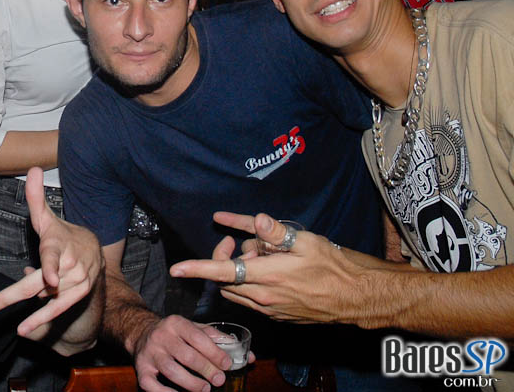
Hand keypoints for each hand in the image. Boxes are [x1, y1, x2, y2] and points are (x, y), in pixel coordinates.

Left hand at [0, 167, 101, 338]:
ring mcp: (77, 281)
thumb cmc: (61, 234)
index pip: (52, 255)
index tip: (49, 278)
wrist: (94, 252)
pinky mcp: (80, 294)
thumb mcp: (46, 218)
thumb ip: (36, 198)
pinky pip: (59, 309)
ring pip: (48, 298)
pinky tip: (25, 329)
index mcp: (57, 244)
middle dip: (13, 295)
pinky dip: (43, 319)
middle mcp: (69, 264)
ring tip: (16, 318)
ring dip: (33, 306)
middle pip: (40, 284)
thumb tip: (33, 168)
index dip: (51, 266)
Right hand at [133, 314, 244, 391]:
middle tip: (220, 380)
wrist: (141, 332)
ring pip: (171, 370)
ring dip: (191, 383)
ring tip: (205, 389)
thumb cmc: (175, 334)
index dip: (214, 352)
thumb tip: (249, 357)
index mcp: (176, 323)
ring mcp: (150, 353)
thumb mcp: (194, 329)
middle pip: (186, 355)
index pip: (198, 337)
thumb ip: (219, 341)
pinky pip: (153, 385)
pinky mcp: (141, 368)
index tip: (228, 364)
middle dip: (206, 370)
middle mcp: (161, 336)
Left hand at [170, 212, 368, 324]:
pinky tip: (273, 270)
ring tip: (263, 256)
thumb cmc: (334, 266)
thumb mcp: (306, 241)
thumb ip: (275, 232)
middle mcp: (263, 297)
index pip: (221, 272)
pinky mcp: (278, 315)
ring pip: (237, 290)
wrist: (357, 298)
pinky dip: (251, 282)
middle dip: (225, 259)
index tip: (176, 269)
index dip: (196, 269)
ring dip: (239, 272)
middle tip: (245, 243)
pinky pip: (252, 298)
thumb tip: (253, 220)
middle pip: (225, 279)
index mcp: (266, 276)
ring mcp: (270, 309)